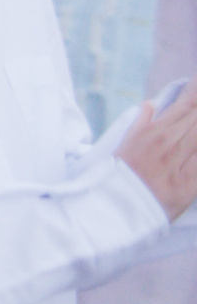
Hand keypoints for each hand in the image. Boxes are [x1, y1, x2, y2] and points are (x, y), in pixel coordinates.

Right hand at [118, 85, 196, 220]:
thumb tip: (151, 104)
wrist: (116, 208)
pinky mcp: (189, 185)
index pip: (184, 107)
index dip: (195, 95)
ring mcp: (181, 164)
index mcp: (154, 133)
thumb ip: (141, 123)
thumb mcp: (125, 144)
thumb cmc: (119, 175)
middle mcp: (170, 145)